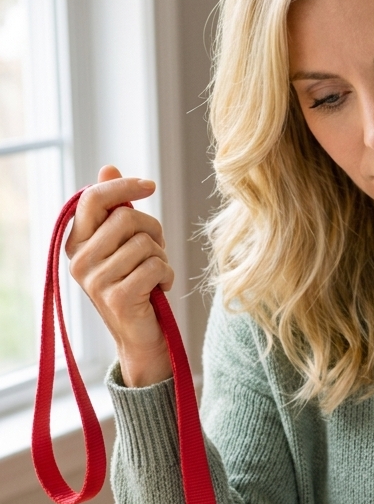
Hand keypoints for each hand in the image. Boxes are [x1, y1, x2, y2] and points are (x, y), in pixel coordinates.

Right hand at [66, 165, 173, 386]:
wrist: (141, 335)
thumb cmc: (136, 284)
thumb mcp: (123, 244)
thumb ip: (115, 209)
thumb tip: (107, 167)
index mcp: (76, 242)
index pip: (94, 198)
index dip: (124, 186)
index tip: (150, 185)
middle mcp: (79, 261)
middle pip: (127, 218)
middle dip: (154, 231)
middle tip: (156, 251)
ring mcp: (95, 280)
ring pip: (145, 243)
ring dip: (161, 257)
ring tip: (154, 275)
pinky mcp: (117, 296)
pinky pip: (156, 266)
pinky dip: (167, 275)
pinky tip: (159, 289)